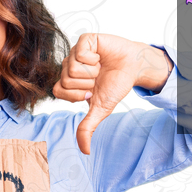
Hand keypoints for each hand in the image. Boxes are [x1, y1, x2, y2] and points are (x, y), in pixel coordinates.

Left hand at [52, 33, 171, 154]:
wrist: (133, 68)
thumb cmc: (116, 86)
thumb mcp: (100, 109)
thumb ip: (87, 127)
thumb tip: (85, 151)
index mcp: (68, 81)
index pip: (58, 90)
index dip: (77, 94)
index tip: (91, 91)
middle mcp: (68, 66)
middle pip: (65, 80)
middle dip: (87, 83)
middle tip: (98, 78)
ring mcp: (75, 52)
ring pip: (72, 68)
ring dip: (92, 72)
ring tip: (100, 68)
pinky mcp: (85, 40)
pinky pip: (80, 52)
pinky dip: (94, 59)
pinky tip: (100, 58)